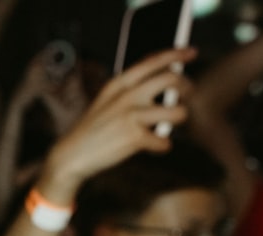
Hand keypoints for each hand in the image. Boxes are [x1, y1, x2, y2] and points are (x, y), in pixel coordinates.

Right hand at [37, 47, 195, 202]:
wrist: (71, 155)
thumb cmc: (93, 130)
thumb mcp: (106, 102)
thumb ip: (130, 91)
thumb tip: (164, 87)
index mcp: (119, 83)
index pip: (152, 61)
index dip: (176, 53)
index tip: (191, 52)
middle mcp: (127, 95)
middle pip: (171, 79)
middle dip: (186, 87)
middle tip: (187, 95)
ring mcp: (131, 116)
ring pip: (177, 112)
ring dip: (180, 118)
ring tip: (171, 124)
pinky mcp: (134, 138)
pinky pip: (164, 141)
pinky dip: (164, 146)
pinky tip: (157, 147)